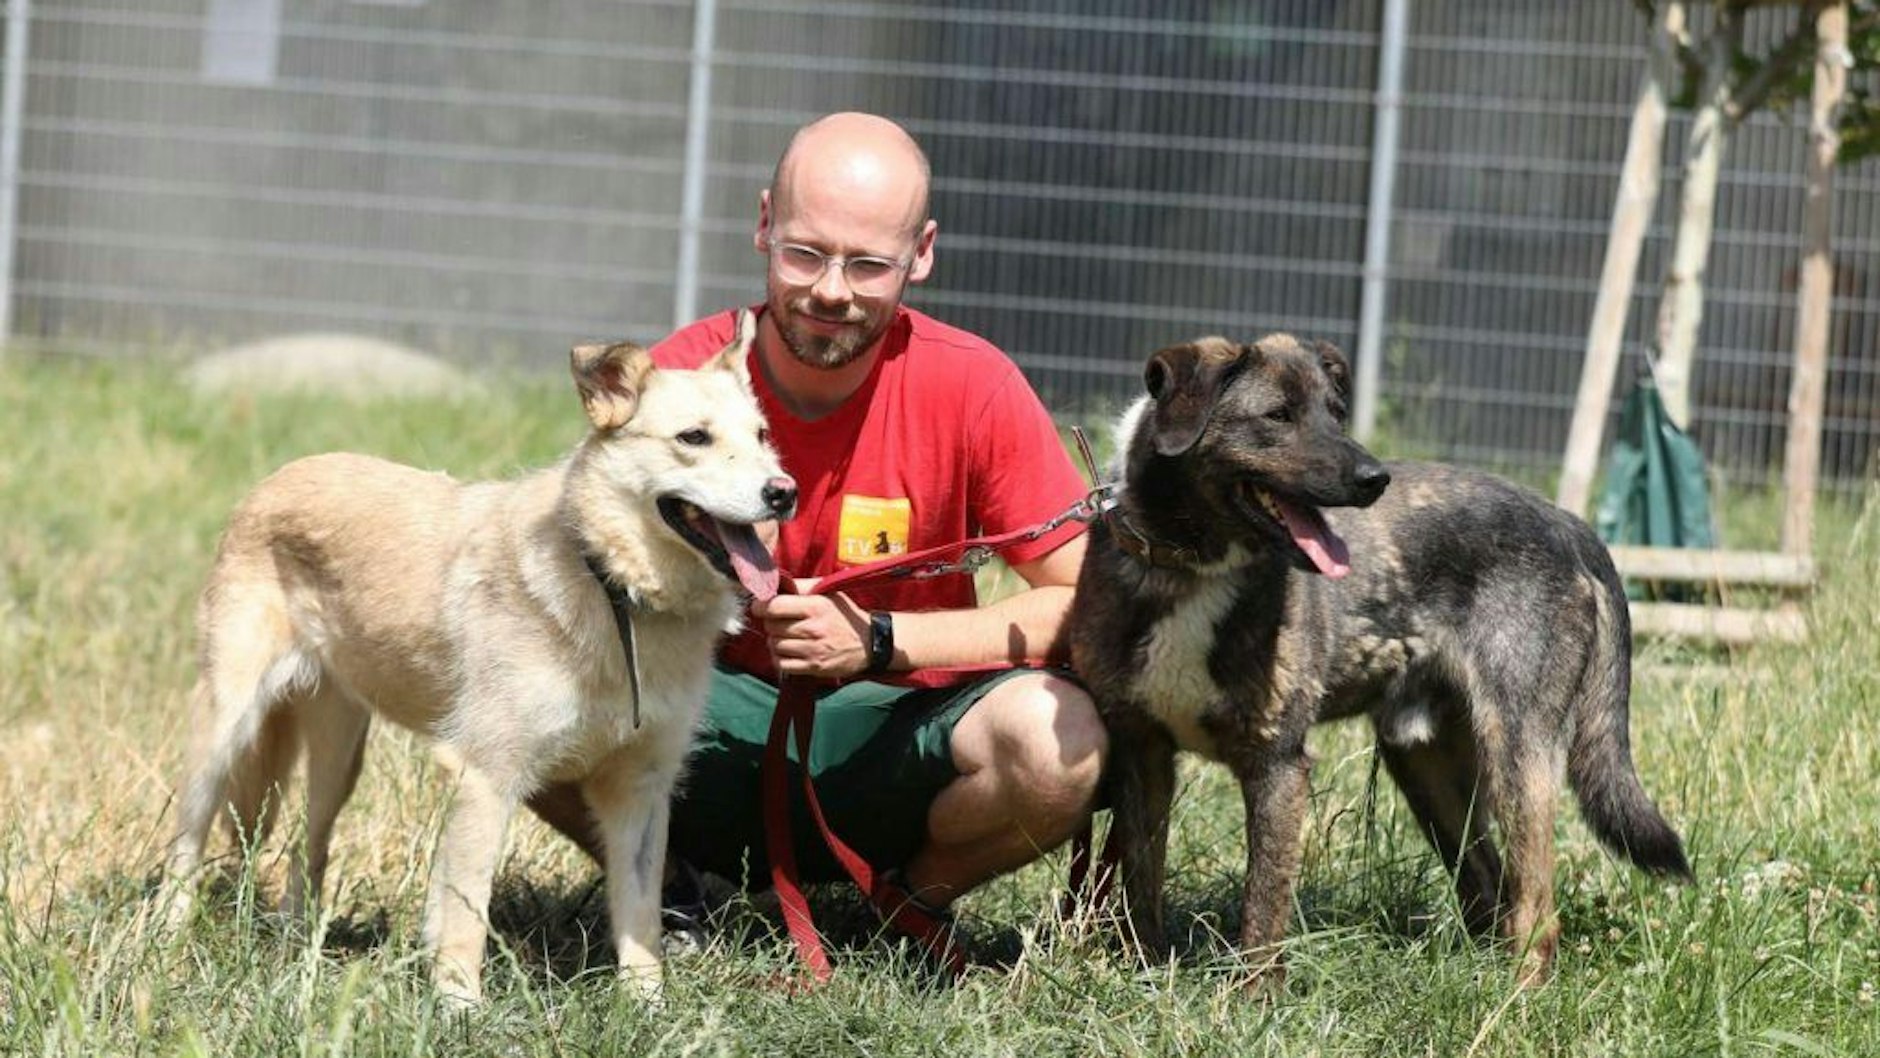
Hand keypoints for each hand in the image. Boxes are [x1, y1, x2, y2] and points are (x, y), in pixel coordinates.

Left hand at [751, 591, 872, 677]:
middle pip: (771, 627)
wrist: (870, 643)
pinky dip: (780, 658)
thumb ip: (801, 586)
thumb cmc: (845, 615)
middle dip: (770, 623)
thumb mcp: (828, 593)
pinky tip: (788, 652)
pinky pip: (782, 664)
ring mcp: (813, 650)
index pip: (774, 606)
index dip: (761, 606)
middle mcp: (812, 629)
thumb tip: (775, 582)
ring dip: (775, 641)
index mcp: (815, 607)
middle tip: (779, 621)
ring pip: (775, 645)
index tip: (760, 607)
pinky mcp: (813, 667)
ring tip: (786, 636)